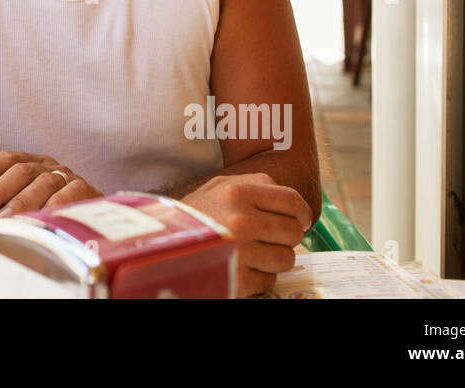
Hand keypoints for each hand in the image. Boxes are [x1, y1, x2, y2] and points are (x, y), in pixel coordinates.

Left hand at [0, 150, 99, 219]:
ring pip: (43, 184)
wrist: (96, 223)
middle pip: (21, 171)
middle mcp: (51, 167)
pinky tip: (36, 220)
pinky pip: (69, 198)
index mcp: (34, 164)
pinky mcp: (89, 193)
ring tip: (0, 220)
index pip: (7, 159)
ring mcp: (70, 178)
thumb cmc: (49, 211)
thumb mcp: (25, 199)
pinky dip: (52, 208)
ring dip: (20, 202)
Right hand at [178, 172, 311, 296]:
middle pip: (293, 232)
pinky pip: (270, 279)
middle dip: (287, 238)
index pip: (292, 201)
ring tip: (254, 253)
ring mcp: (241, 250)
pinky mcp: (237, 277)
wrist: (162, 243)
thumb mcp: (219, 186)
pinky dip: (260, 276)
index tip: (299, 221)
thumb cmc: (196, 213)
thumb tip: (293, 203)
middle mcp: (241, 219)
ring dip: (275, 259)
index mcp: (238, 191)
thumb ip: (255, 185)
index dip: (302, 214)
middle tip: (271, 239)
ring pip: (286, 258)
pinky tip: (242, 266)